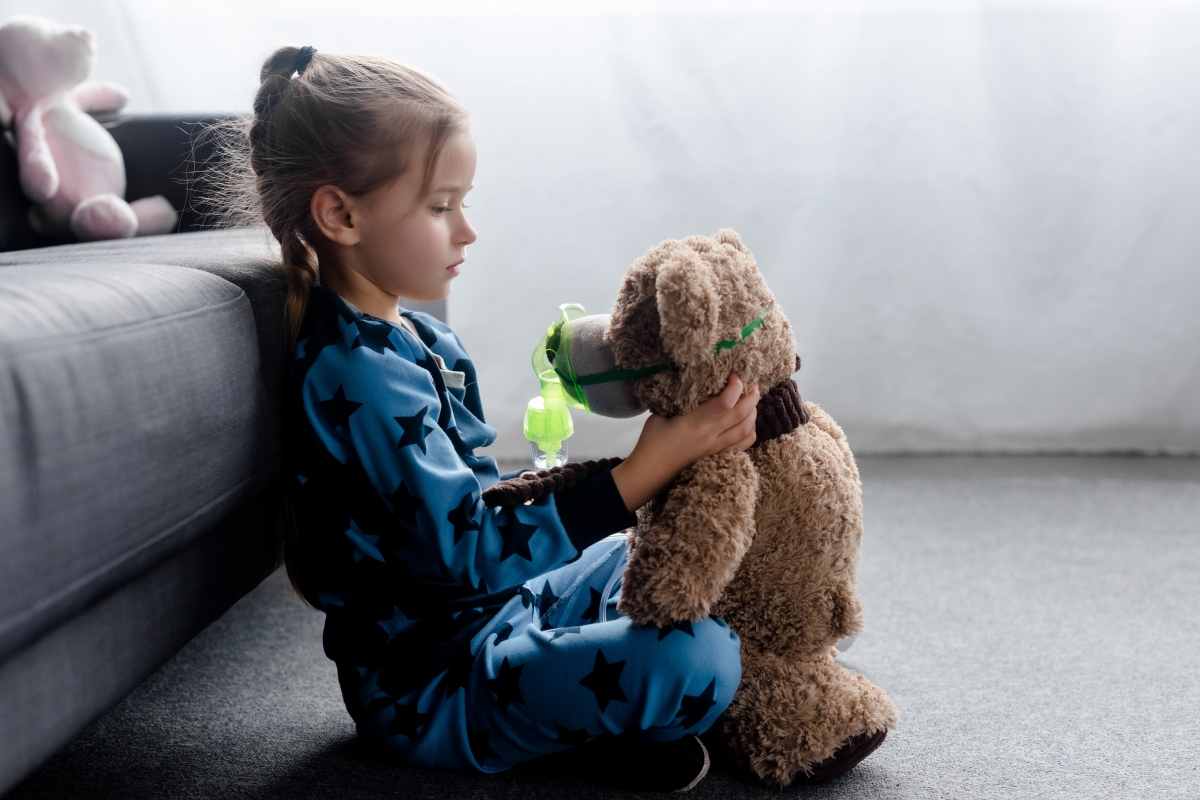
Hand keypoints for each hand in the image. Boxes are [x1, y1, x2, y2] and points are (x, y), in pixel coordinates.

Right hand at [610, 374, 758, 511]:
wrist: (650, 474)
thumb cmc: (650, 444)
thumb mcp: (658, 417)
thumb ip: (675, 403)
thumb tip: (686, 389)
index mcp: (693, 423)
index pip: (723, 404)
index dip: (735, 387)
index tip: (735, 375)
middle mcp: (709, 436)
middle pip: (740, 415)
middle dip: (751, 396)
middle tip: (753, 383)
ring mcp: (715, 449)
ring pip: (746, 430)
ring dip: (753, 413)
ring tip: (753, 400)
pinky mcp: (716, 457)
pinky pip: (742, 446)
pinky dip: (751, 433)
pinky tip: (750, 424)